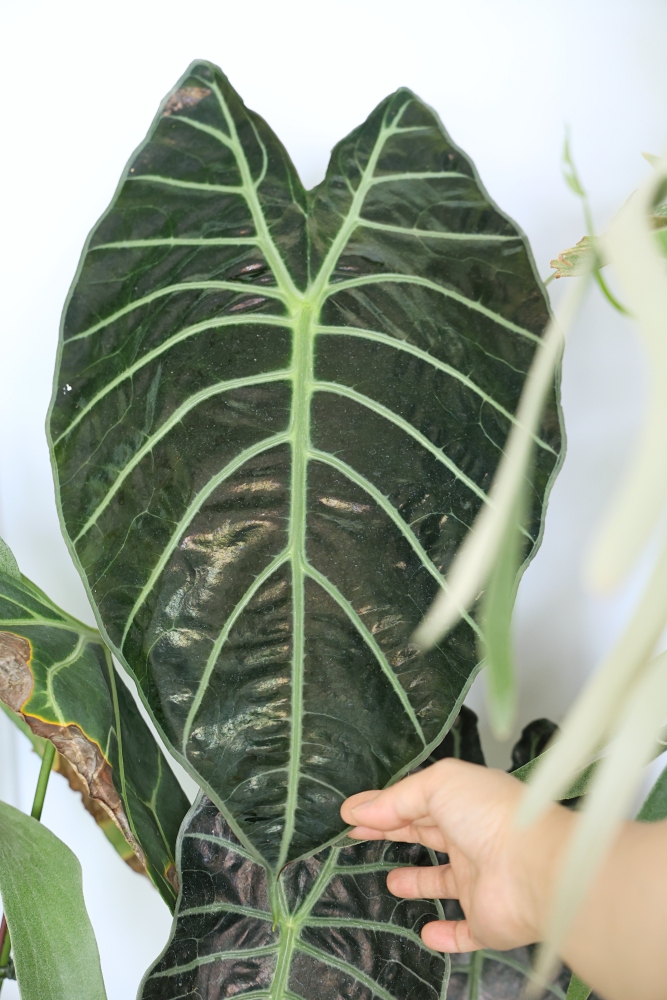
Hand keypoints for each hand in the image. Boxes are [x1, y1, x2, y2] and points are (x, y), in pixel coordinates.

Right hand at [340, 758, 572, 953]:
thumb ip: (396, 798)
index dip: (384, 806)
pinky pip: (464, 932)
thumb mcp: (438, 785)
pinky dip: (446, 935)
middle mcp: (472, 839)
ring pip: (445, 883)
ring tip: (392, 883)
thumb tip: (357, 810)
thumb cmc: (490, 815)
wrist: (536, 868)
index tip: (350, 813)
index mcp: (463, 803)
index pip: (417, 802)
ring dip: (419, 883)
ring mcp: (481, 882)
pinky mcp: (486, 922)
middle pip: (427, 835)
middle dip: (394, 833)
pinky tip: (426, 932)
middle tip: (356, 837)